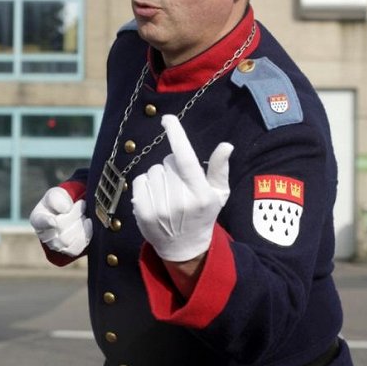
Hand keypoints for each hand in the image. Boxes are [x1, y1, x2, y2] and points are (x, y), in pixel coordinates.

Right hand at [29, 187, 92, 255]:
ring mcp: (57, 246)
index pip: (41, 222)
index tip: (54, 221)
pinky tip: (88, 222)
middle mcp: (44, 235)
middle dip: (75, 214)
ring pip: (68, 240)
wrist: (71, 212)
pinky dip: (86, 234)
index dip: (46, 223)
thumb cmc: (60, 202)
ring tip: (83, 213)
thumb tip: (65, 209)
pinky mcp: (70, 251)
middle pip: (60, 228)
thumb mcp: (56, 194)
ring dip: (80, 223)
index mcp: (38, 219)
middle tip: (82, 203)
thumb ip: (57, 198)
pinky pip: (77, 248)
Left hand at [131, 115, 232, 261]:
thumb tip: (226, 145)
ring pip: (153, 170)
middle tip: (180, 185)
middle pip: (167, 162)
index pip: (186, 159)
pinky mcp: (143, 212)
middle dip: (173, 166)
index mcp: (201, 194)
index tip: (168, 119)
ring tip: (168, 193)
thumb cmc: (203, 214)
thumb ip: (219, 169)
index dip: (176, 135)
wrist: (184, 246)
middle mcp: (180, 201)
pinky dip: (146, 184)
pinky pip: (140, 181)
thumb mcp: (218, 193)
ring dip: (159, 176)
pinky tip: (156, 197)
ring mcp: (160, 208)